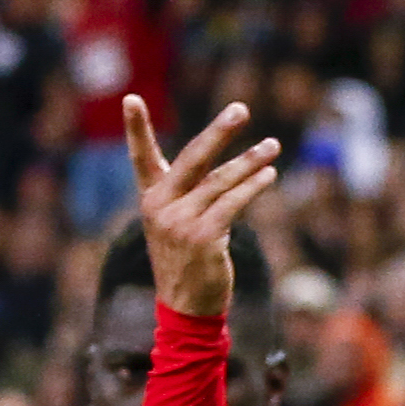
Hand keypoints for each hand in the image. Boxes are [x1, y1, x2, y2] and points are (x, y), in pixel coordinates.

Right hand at [121, 95, 285, 322]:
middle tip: (241, 109)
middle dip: (219, 132)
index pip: (141, 157)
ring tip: (273, 146)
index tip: (130, 98)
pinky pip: (233, 203)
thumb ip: (192, 193)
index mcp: (151, 199)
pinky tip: (269, 175)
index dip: (135, 128)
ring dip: (250, 162)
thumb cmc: (187, 260)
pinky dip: (253, 187)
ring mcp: (180, 222)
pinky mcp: (202, 237)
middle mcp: (161, 207)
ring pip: (220, 181)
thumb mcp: (178, 223)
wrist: (186, 307)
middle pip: (192, 159)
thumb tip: (235, 166)